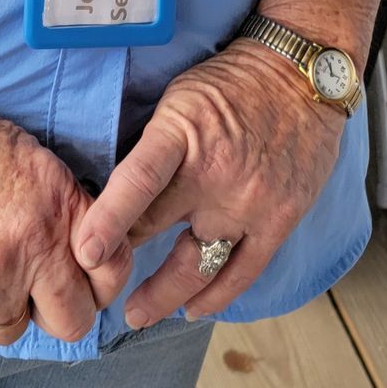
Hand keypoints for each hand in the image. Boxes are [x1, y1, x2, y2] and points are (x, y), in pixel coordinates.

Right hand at [0, 83, 133, 353]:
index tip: (78, 280)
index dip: (98, 283)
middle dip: (52, 311)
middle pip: (72, 321)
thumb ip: (61, 207)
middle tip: (26, 292)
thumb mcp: (27, 158)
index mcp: (59, 203)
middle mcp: (34, 244)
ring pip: (11, 331)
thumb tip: (86, 253)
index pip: (112, 271)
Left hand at [72, 43, 345, 326]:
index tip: (85, 253)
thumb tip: (115, 191)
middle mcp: (215, 172)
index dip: (108, 220)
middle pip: (160, 231)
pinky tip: (192, 308)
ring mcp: (250, 201)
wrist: (301, 74)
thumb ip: (154, 147)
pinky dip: (215, 295)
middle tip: (100, 286)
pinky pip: (243, 271)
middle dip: (125, 263)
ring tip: (139, 314)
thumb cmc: (231, 83)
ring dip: (166, 295)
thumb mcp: (179, 99)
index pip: (138, 182)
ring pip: (200, 264)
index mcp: (183, 133)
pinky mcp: (280, 219)